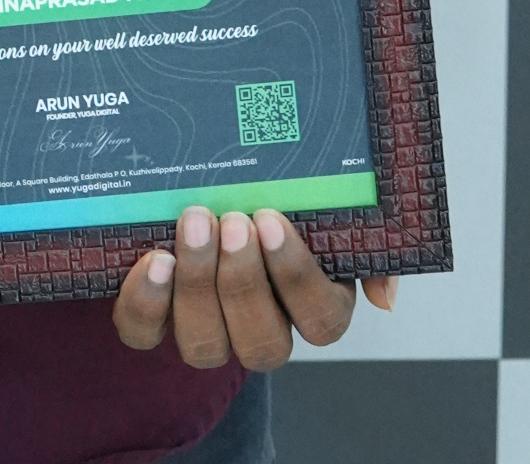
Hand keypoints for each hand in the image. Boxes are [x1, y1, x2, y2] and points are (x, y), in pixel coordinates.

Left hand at [112, 206, 394, 366]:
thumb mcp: (329, 207)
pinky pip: (145, 334)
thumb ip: (366, 245)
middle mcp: (262, 328)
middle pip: (262, 343)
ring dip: (197, 287)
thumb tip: (384, 299)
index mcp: (313, 304)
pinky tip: (153, 260)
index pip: (320, 321)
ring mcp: (208, 330)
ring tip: (193, 224)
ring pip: (205, 346)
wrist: (214, 184)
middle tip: (232, 219)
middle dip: (243, 282)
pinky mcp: (156, 320)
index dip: (296, 278)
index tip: (273, 221)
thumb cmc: (278, 194)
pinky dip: (146, 302)